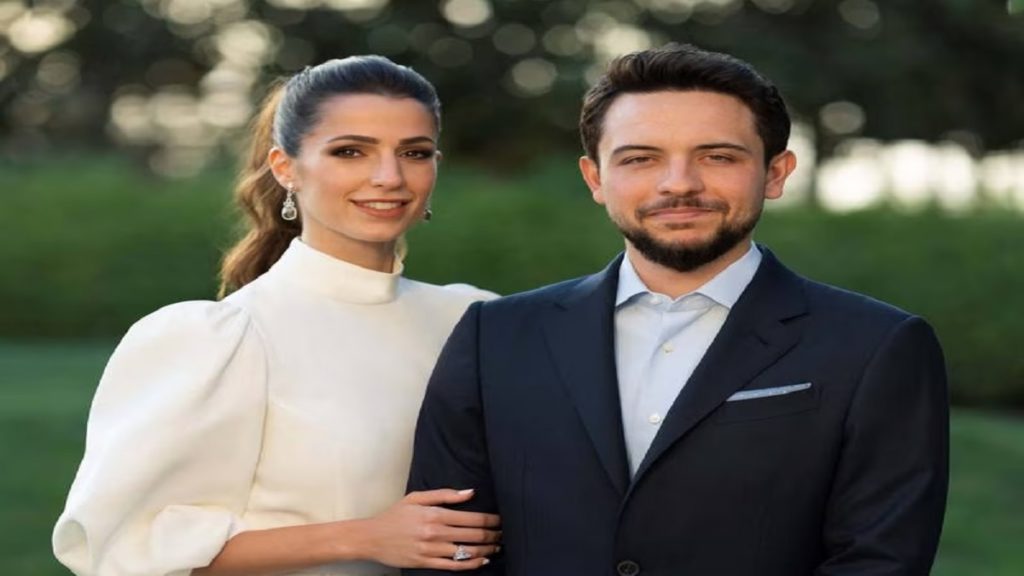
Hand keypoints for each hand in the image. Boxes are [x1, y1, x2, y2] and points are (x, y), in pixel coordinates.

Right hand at [356, 488, 500, 569]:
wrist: (371, 537)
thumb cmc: (395, 515)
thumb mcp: (417, 498)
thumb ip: (445, 494)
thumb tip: (471, 492)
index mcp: (435, 514)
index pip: (471, 518)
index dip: (490, 520)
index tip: (501, 520)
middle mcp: (435, 532)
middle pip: (473, 535)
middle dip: (492, 535)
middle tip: (504, 534)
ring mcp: (431, 549)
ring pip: (466, 552)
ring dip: (486, 550)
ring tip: (497, 547)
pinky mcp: (426, 563)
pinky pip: (454, 566)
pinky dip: (471, 565)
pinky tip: (482, 562)